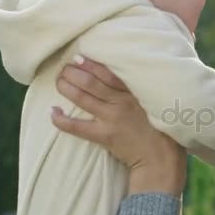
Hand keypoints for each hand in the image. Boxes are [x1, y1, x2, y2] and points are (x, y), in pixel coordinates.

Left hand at [51, 56, 186, 195]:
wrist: (160, 157)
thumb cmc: (161, 128)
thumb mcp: (154, 102)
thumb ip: (141, 89)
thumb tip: (124, 74)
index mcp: (134, 92)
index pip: (108, 72)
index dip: (91, 64)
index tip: (79, 58)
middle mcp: (121, 102)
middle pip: (91, 82)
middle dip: (73, 73)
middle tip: (64, 68)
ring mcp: (111, 119)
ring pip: (82, 98)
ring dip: (66, 88)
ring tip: (58, 82)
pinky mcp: (104, 136)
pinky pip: (77, 127)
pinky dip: (61, 120)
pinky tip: (52, 112)